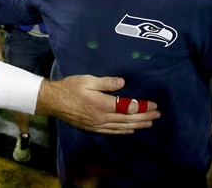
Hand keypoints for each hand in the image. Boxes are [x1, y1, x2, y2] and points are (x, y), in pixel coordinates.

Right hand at [37, 75, 159, 133]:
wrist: (53, 101)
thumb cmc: (70, 87)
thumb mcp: (88, 80)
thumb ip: (106, 82)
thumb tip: (123, 83)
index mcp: (103, 105)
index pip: (128, 107)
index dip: (142, 107)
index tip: (154, 105)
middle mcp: (102, 117)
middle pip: (128, 119)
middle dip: (144, 117)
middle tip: (158, 115)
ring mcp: (97, 124)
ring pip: (122, 127)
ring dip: (137, 125)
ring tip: (149, 123)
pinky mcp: (92, 127)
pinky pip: (112, 131)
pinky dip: (123, 131)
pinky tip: (130, 130)